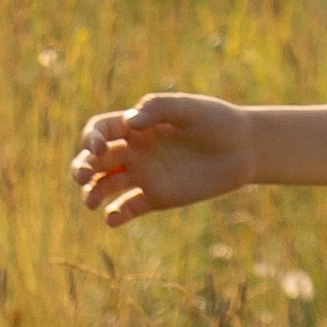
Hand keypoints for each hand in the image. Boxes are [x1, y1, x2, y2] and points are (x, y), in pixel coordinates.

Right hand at [71, 92, 255, 227]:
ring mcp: (144, 175)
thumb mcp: (190, 108)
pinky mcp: (157, 197)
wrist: (244, 148)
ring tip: (91, 202)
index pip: (99, 130)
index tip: (98, 147)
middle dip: (81, 168)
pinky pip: (128, 208)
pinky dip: (115, 215)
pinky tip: (113, 217)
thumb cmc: (217, 121)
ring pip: (105, 186)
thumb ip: (159, 108)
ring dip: (92, 193)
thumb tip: (129, 122)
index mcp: (136, 125)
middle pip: (94, 160)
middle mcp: (135, 151)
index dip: (91, 139)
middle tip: (82, 176)